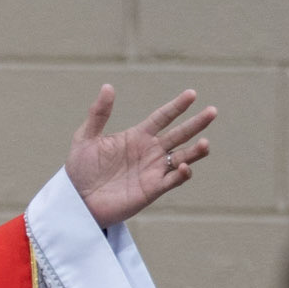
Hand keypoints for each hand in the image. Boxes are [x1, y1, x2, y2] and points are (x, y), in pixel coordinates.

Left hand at [65, 85, 215, 228]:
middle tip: (212, 111)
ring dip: (195, 150)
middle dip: (196, 123)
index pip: (163, 117)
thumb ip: (98, 114)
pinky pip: (173, 180)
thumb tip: (108, 86)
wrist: (76, 201)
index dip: (177, 106)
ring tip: (205, 143)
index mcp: (137, 136)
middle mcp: (150, 152)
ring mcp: (153, 171)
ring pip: (182, 157)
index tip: (192, 94)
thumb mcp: (85, 138)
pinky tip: (185, 166)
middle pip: (179, 134)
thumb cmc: (79, 170)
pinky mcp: (152, 190)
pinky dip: (182, 174)